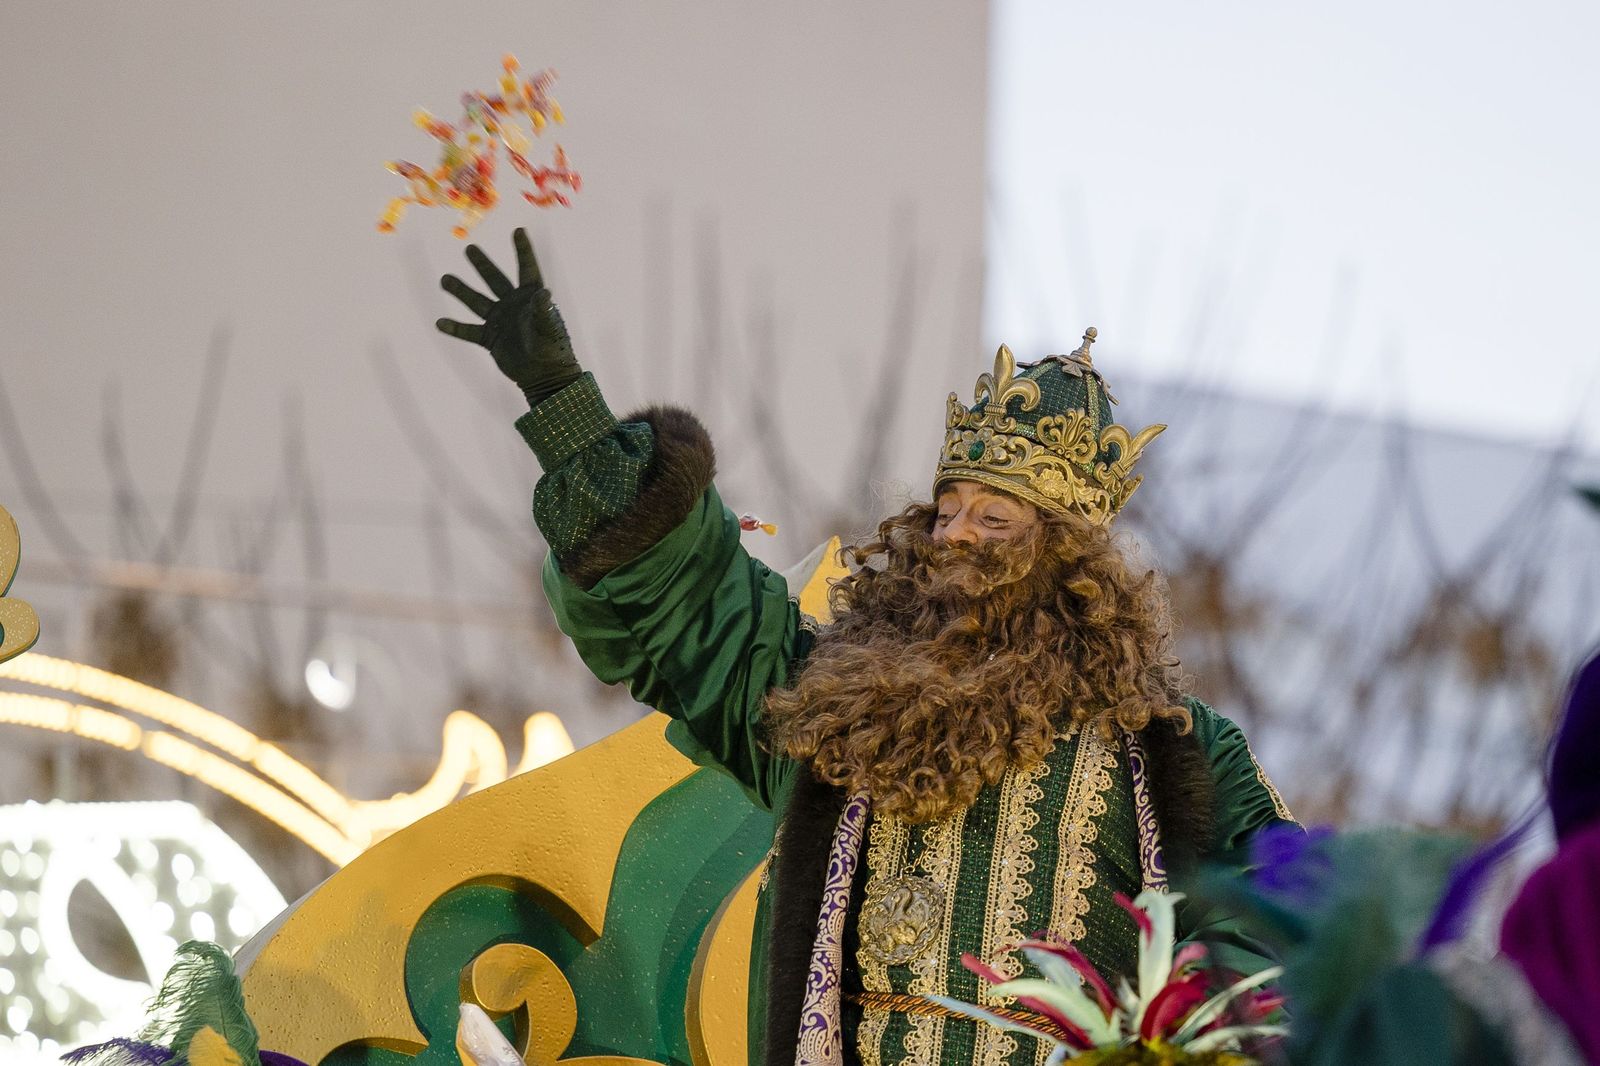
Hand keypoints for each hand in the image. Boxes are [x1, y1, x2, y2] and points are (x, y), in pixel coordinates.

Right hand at [436, 228, 581, 404]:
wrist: (544, 376)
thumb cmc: (553, 350)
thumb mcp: (550, 329)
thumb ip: (545, 312)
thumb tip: (545, 293)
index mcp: (531, 298)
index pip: (527, 269)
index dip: (523, 250)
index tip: (518, 230)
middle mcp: (513, 305)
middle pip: (495, 279)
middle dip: (482, 265)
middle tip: (469, 249)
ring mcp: (499, 320)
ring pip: (476, 301)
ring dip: (461, 291)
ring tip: (445, 279)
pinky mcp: (490, 339)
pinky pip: (469, 331)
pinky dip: (455, 328)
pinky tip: (440, 322)